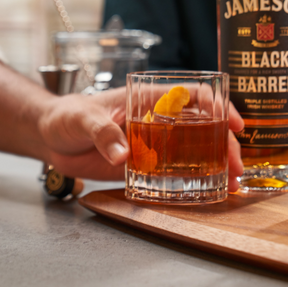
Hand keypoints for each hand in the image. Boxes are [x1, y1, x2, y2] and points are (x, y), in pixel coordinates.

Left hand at [37, 88, 244, 190]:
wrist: (50, 137)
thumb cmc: (67, 115)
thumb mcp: (83, 119)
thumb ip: (103, 133)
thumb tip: (122, 155)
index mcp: (147, 98)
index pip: (192, 95)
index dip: (218, 106)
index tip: (234, 124)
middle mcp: (156, 119)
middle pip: (202, 126)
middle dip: (225, 143)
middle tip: (237, 166)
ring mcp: (152, 143)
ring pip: (193, 150)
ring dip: (216, 164)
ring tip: (233, 183)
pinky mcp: (143, 164)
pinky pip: (173, 171)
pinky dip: (192, 180)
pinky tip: (208, 191)